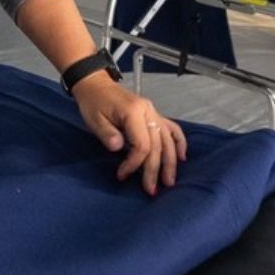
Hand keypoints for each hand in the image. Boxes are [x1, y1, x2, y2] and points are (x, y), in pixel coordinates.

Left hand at [71, 75, 186, 195]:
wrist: (95, 85)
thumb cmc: (92, 102)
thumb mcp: (93, 119)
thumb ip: (107, 134)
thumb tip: (119, 149)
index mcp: (134, 112)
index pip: (142, 144)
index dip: (135, 163)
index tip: (122, 175)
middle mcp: (149, 111)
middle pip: (157, 145)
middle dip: (154, 169)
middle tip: (150, 189)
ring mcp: (154, 112)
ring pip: (168, 140)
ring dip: (170, 162)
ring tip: (168, 181)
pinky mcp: (154, 114)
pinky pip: (172, 129)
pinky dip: (179, 143)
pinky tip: (181, 157)